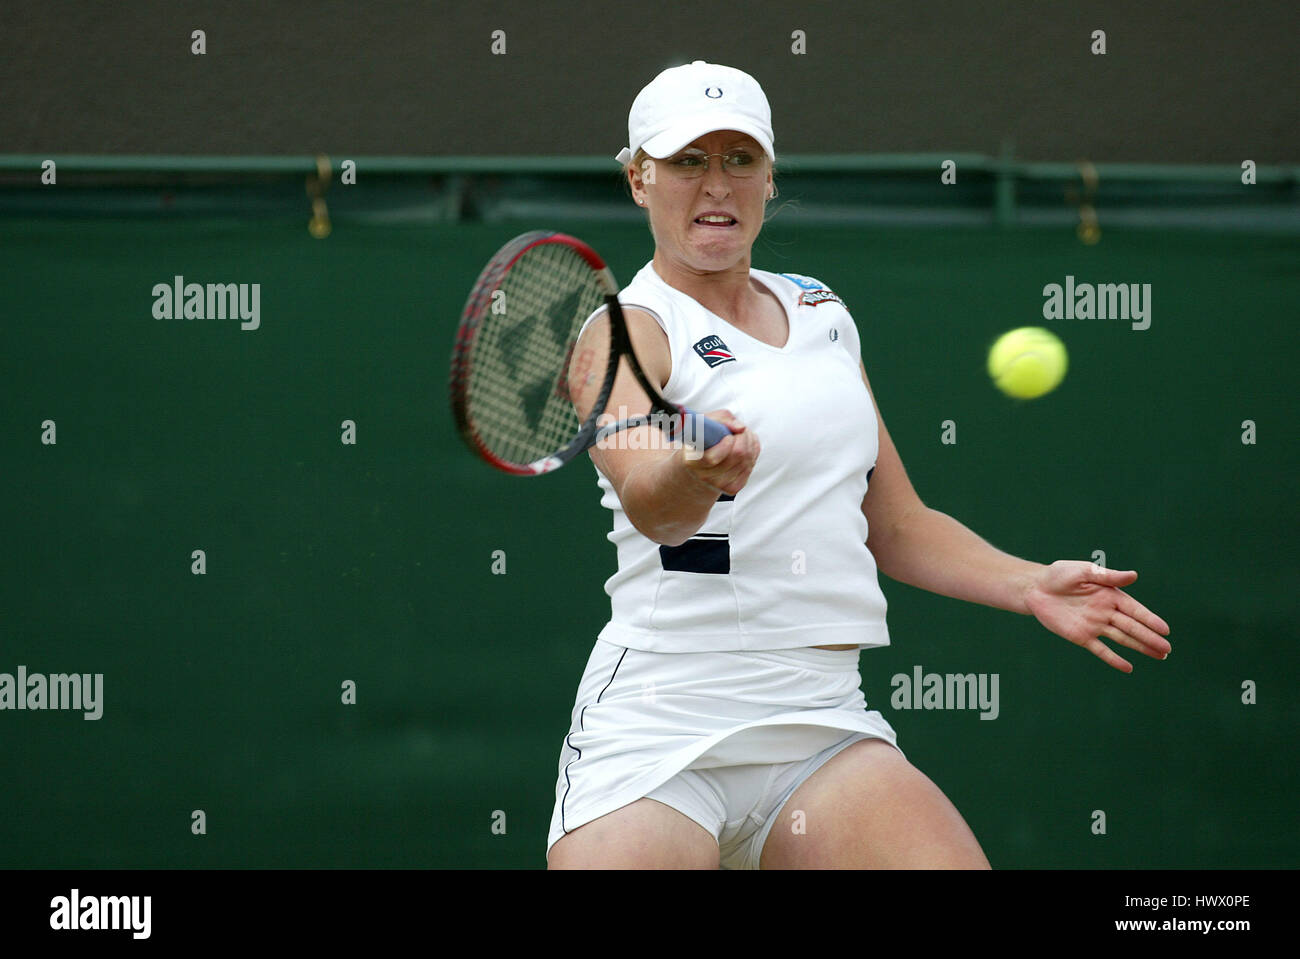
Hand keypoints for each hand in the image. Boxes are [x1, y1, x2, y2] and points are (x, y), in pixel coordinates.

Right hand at [681, 409, 759, 496]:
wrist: (697, 465)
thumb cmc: (700, 440)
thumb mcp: (704, 423)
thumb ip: (721, 419)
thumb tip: (741, 428)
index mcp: (692, 461)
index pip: (711, 458)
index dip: (725, 444)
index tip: (729, 435)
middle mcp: (704, 476)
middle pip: (737, 456)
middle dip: (743, 437)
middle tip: (740, 430)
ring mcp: (719, 484)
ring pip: (747, 460)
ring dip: (750, 443)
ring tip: (742, 435)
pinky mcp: (732, 488)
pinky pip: (750, 467)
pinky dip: (753, 453)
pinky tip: (745, 447)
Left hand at [1023, 561, 1170, 671]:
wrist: (1035, 588)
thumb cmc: (1059, 575)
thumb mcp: (1083, 571)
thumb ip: (1107, 576)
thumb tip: (1134, 576)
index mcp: (1110, 595)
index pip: (1135, 610)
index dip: (1150, 620)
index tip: (1166, 630)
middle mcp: (1106, 612)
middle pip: (1132, 627)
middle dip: (1150, 638)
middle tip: (1167, 649)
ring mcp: (1094, 626)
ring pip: (1122, 639)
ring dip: (1140, 648)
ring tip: (1159, 656)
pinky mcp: (1081, 636)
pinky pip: (1100, 650)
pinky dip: (1113, 659)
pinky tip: (1128, 668)